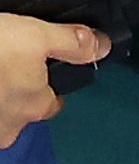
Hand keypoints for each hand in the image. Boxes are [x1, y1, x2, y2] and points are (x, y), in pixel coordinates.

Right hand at [0, 13, 107, 147]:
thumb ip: (72, 44)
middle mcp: (7, 128)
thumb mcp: (37, 35)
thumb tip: (104, 47)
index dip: (48, 86)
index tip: (39, 68)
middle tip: (6, 66)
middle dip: (14, 95)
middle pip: (19, 112)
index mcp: (34, 107)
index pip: (52, 104)